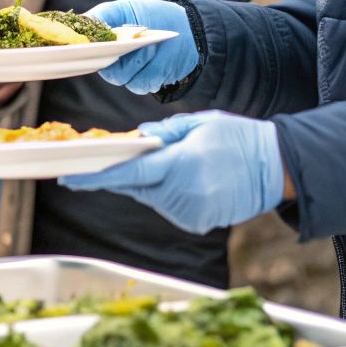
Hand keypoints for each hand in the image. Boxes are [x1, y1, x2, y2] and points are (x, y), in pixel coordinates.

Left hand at [58, 110, 282, 233]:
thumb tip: (136, 139)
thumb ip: (165, 133)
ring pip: (150, 196)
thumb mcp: (200, 123)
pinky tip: (187, 177)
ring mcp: (190, 213)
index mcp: (181, 165)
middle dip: (123, 172)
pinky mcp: (196, 223)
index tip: (68, 179)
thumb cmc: (238, 138)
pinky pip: (167, 206)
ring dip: (150, 181)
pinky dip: (166, 193)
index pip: (128, 172)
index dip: (96, 177)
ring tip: (178, 163)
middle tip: (117, 158)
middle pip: (136, 185)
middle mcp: (183, 194)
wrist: (276, 168)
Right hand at [85, 0, 198, 93]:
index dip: (82, 49)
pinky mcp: (144, 83)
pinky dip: (149, 70)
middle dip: (113, 54)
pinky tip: (158, 58)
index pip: (83, 49)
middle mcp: (111, 59)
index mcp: (102, 41)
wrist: (187, 30)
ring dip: (136, 61)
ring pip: (119, 77)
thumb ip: (101, 14)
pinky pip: (139, 84)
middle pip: (100, 66)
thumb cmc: (153, 16)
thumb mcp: (125, 8)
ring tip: (150, 46)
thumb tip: (79, 22)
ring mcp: (128, 73)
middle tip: (127, 40)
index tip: (85, 44)